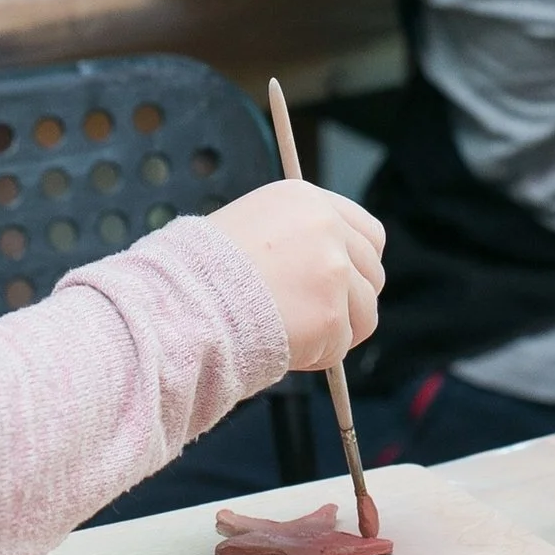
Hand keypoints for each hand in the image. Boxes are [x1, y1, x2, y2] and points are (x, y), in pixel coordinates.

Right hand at [205, 180, 385, 372]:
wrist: (182, 303)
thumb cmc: (202, 271)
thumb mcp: (251, 226)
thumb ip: (298, 238)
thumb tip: (328, 268)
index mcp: (306, 200)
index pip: (369, 233)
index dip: (359, 264)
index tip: (343, 285)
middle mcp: (327, 228)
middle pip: (373, 274)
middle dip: (349, 301)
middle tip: (312, 317)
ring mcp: (333, 271)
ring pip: (364, 313)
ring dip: (335, 331)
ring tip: (290, 331)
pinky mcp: (332, 315)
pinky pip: (341, 346)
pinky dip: (316, 354)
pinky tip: (283, 344)